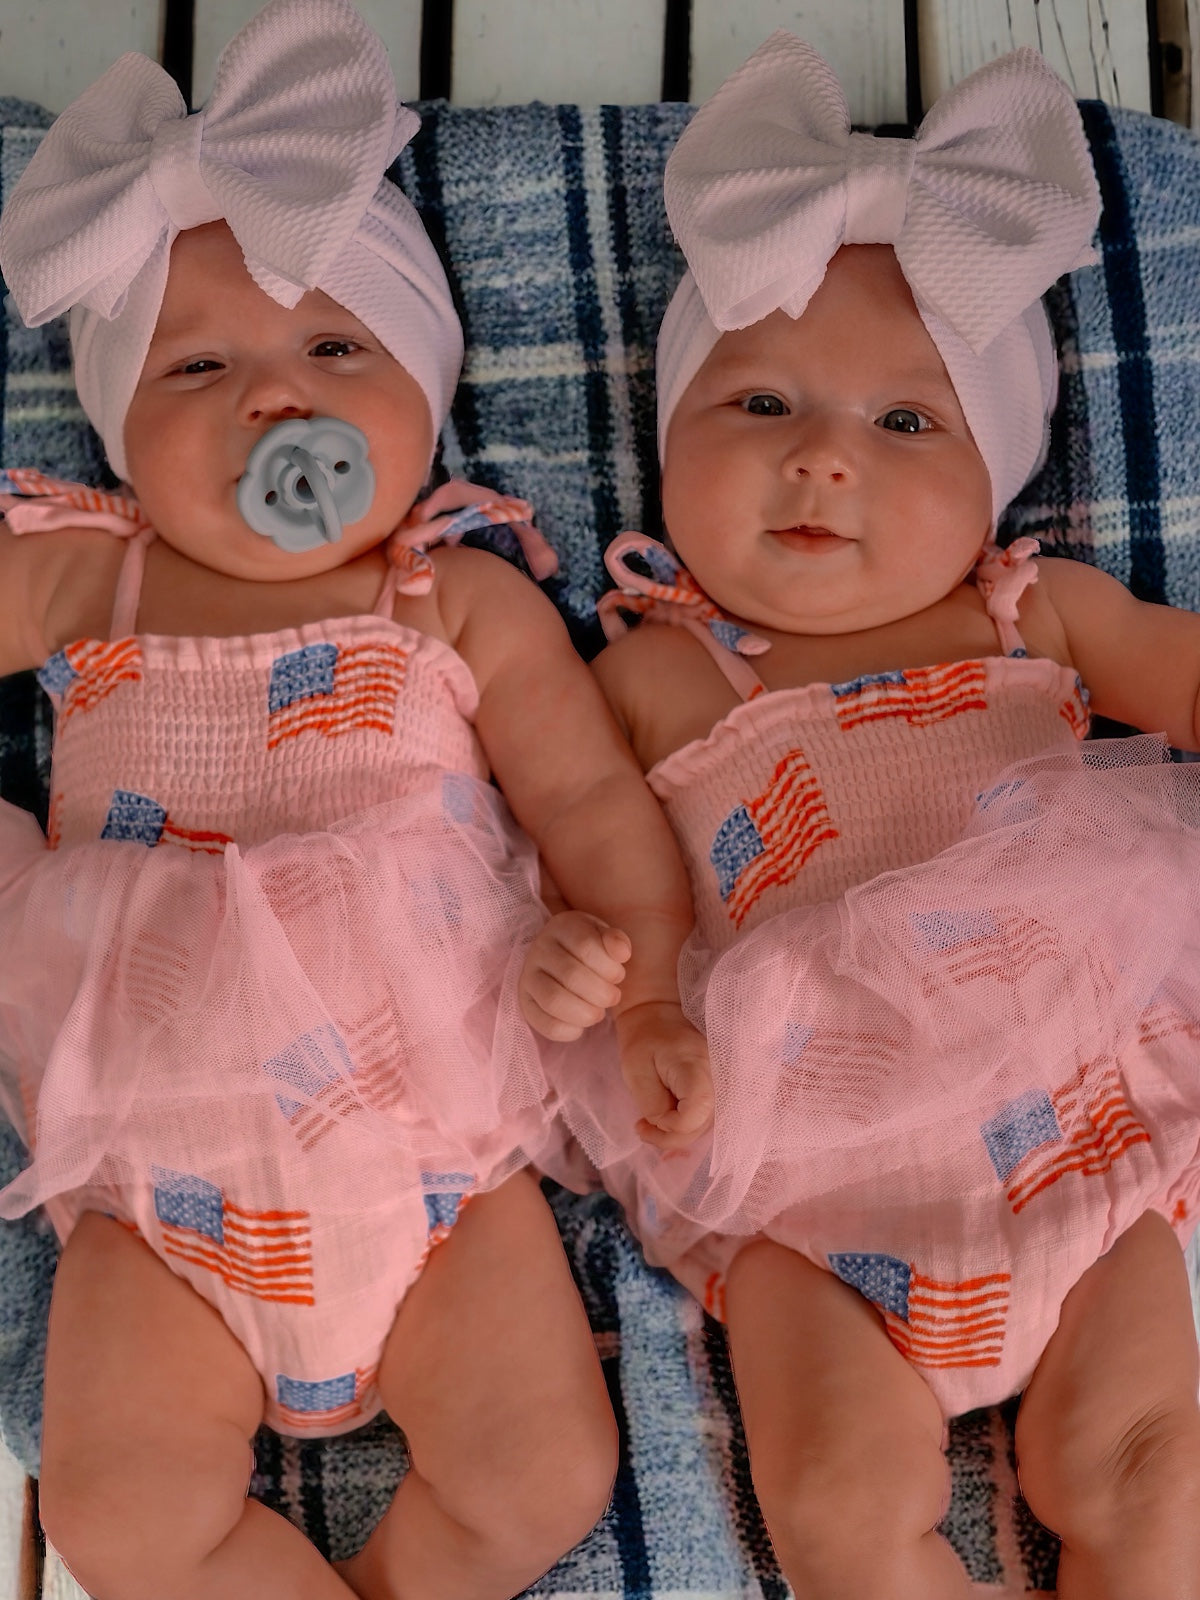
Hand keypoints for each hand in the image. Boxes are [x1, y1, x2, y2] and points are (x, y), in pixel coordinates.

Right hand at [520, 910, 630, 1039]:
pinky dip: (570, 1031)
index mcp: (563, 926)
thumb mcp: (606, 938)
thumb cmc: (592, 951)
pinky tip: (581, 1025)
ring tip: (598, 1012)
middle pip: (572, 976)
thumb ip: (617, 941)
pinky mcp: (525, 1002)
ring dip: (586, 1013)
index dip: (610, 968)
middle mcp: (540, 948)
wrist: (565, 961)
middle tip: (612, 997)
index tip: (618, 975)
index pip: (586, 946)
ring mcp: (528, 975)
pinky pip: (546, 1024)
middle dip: (602, 994)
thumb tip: (621, 953)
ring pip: (554, 1000)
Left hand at [616, 1001, 712, 1150]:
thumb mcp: (636, 1072)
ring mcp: (720, 1087)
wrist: (659, 1017)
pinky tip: (664, 1118)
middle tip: (641, 1127)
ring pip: (702, 1128)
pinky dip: (682, 1126)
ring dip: (674, 1133)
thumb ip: (652, 1105)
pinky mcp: (716, 1092)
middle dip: (668, 1136)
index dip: (668, 1127)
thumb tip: (666, 1127)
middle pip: (700, 1127)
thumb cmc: (645, 1040)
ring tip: (649, 1122)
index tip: (643, 1119)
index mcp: (696, 1069)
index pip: (693, 1117)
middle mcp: (717, 1081)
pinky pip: (703, 1119)